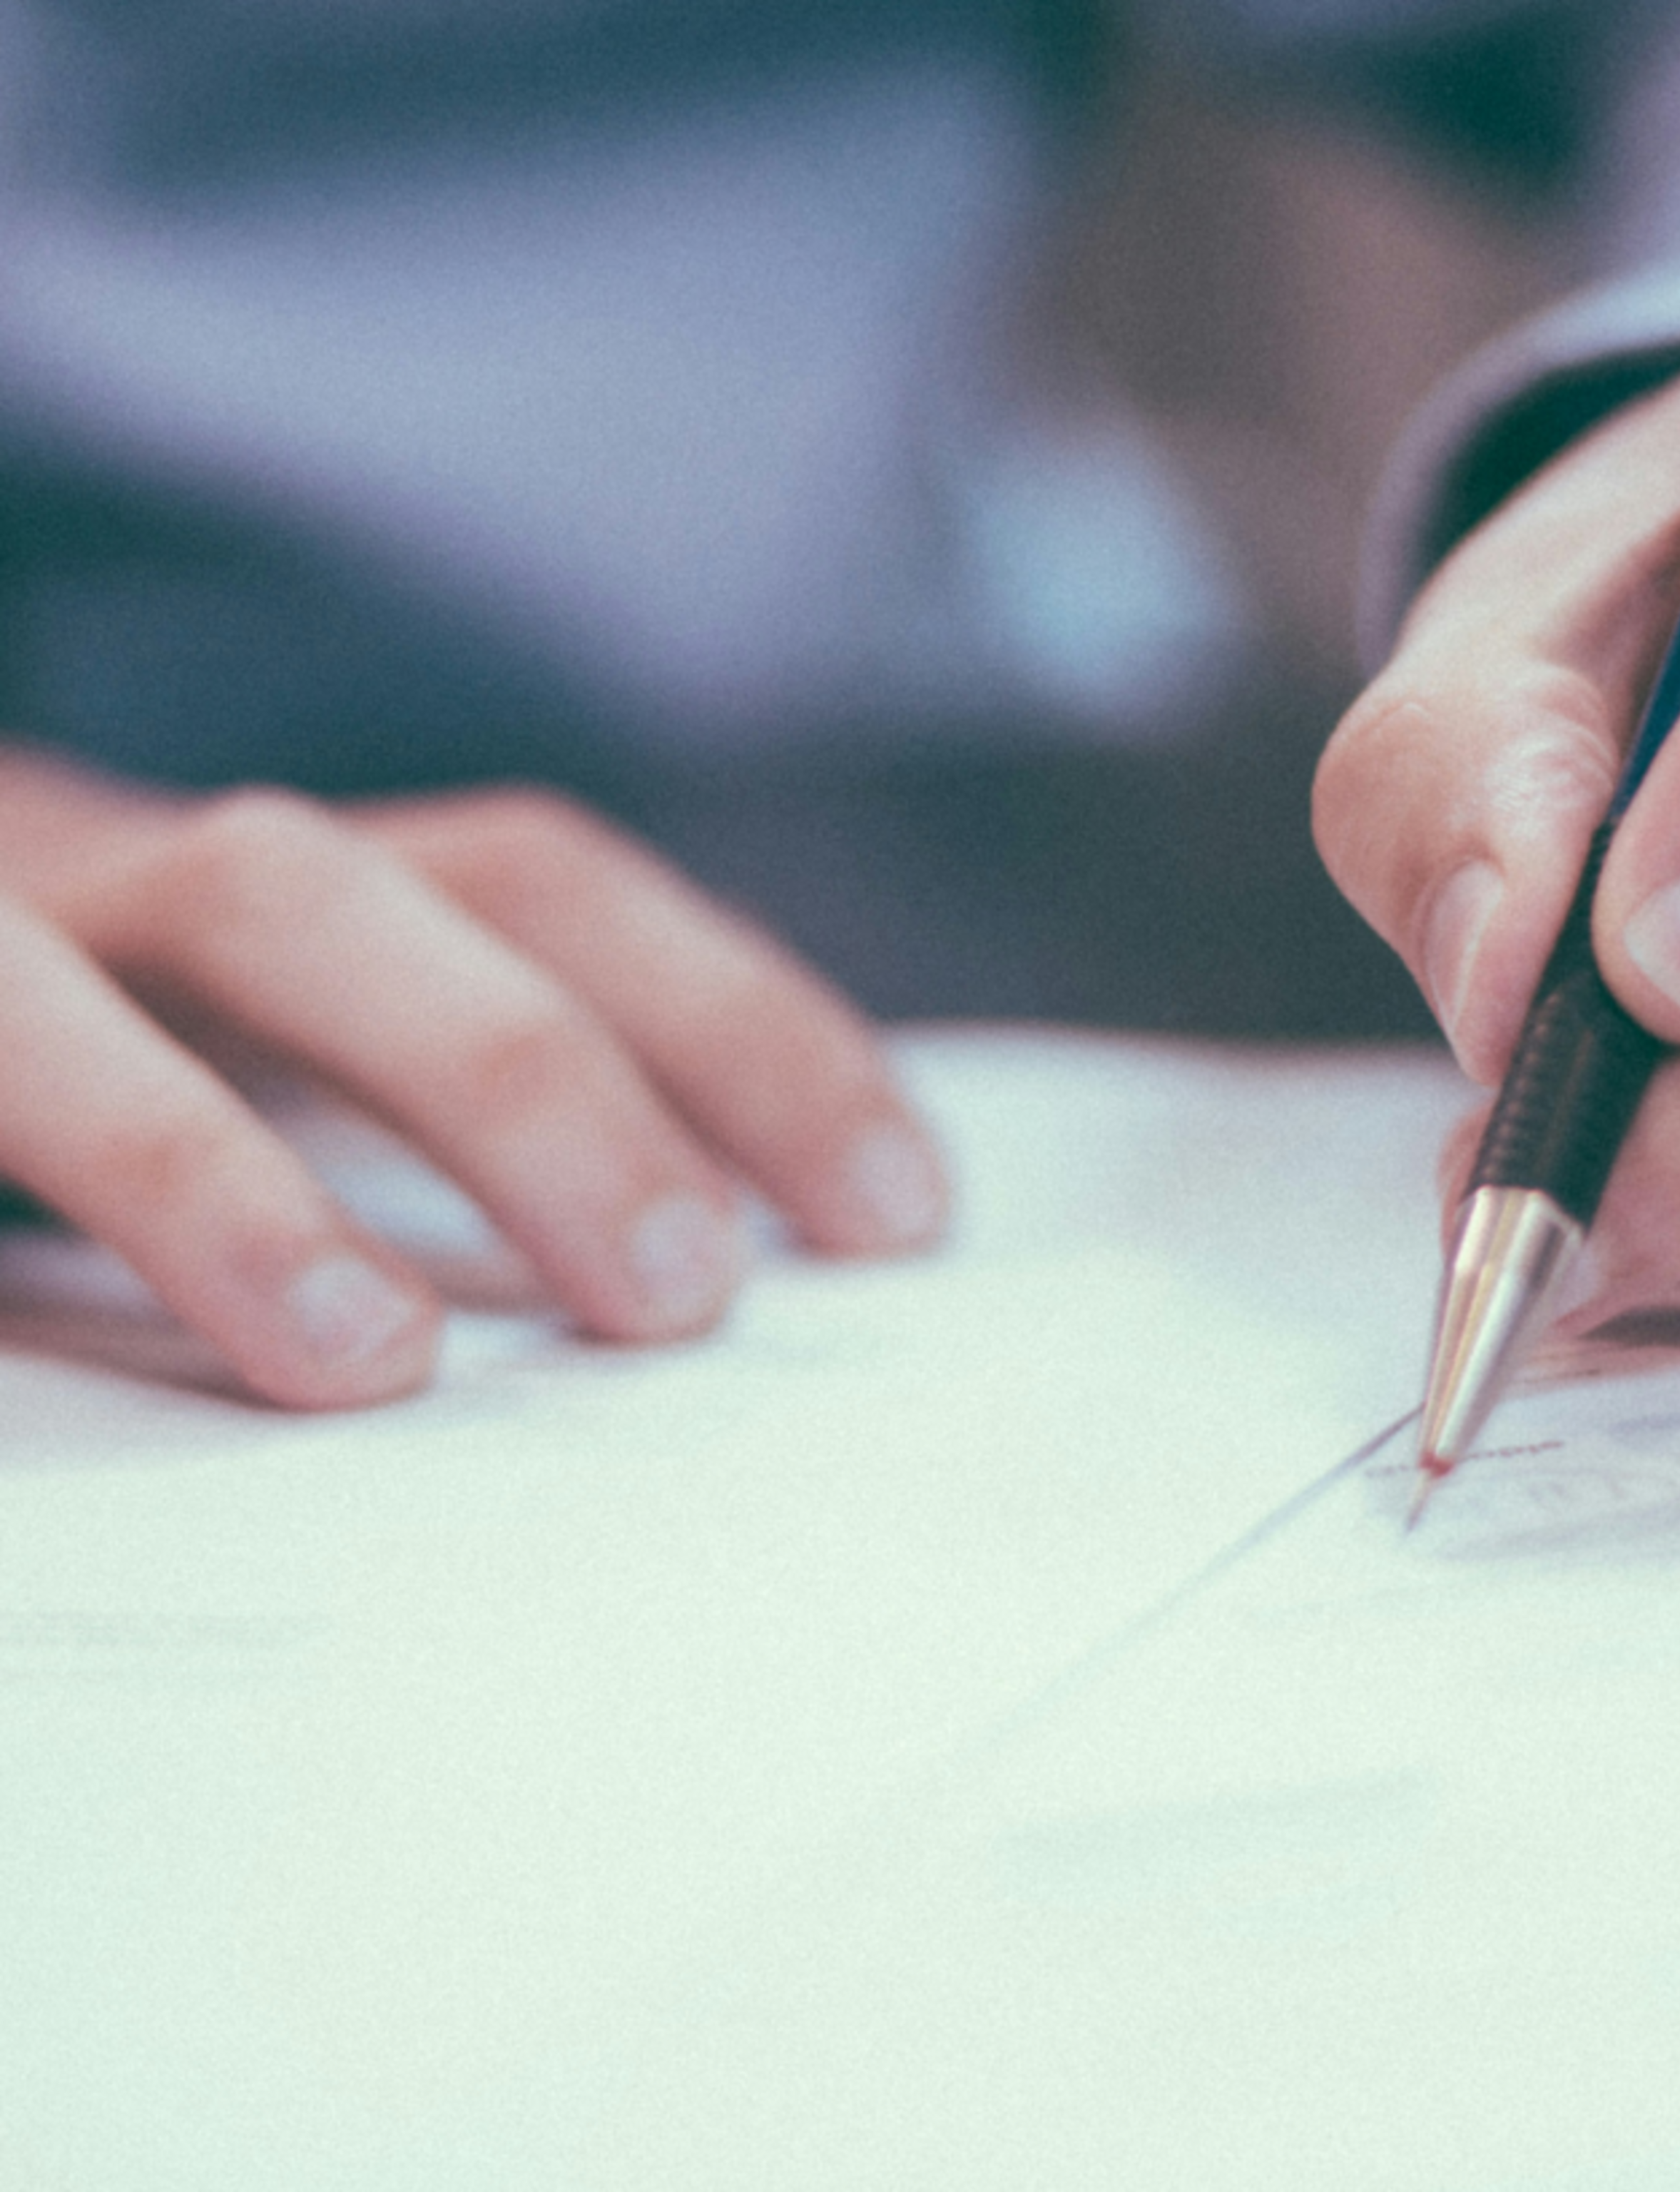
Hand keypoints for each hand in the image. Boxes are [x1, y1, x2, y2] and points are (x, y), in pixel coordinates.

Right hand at [0, 753, 946, 1406]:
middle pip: (336, 908)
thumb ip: (481, 1131)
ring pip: (49, 999)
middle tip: (679, 1294)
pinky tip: (81, 1368)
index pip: (548, 894)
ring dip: (221, 1176)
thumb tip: (723, 1278)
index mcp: (305, 898)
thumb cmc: (125, 1066)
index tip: (895, 1208)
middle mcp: (130, 890)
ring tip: (370, 1359)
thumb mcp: (318, 1068)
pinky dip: (77, 1192)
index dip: (734, 1024)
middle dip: (527, 1087)